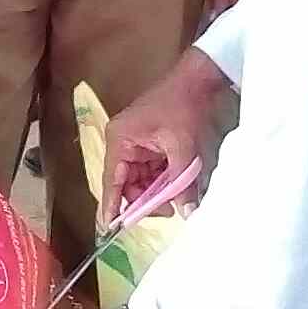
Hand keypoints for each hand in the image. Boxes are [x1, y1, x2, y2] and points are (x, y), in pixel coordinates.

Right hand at [103, 47, 229, 220]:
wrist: (198, 78)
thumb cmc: (184, 106)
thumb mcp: (184, 147)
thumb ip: (184, 182)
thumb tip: (188, 212)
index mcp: (120, 140)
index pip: (111, 181)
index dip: (111, 206)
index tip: (109, 229)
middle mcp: (122, 142)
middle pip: (126, 183)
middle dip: (145, 199)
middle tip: (168, 211)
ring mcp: (136, 143)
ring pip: (140, 179)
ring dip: (157, 191)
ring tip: (178, 199)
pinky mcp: (149, 143)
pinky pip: (151, 169)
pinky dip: (163, 180)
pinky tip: (178, 187)